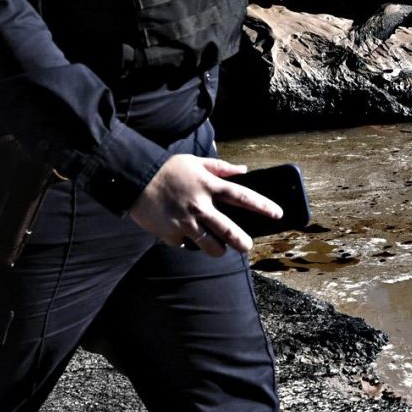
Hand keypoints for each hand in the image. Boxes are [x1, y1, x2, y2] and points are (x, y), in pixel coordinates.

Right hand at [128, 154, 280, 255]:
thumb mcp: (194, 161)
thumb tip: (244, 170)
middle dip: (242, 242)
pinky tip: (182, 234)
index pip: (242, 196)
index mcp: (208, 185)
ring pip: (210, 246)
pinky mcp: (171, 235)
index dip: (262, 206)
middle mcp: (200, 206)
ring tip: (220, 248)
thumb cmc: (167, 169)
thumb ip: (220, 167)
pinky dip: (186, 242)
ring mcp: (185, 222)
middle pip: (229, 231)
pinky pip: (185, 244)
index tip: (277, 214)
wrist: (133, 180)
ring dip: (218, 250)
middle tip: (247, 246)